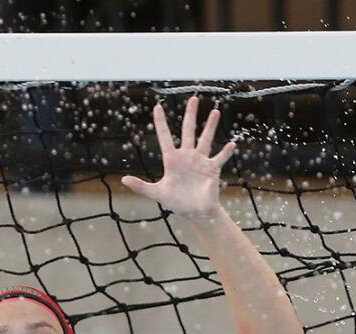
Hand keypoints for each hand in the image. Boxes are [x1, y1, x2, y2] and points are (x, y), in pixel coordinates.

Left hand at [123, 95, 235, 218]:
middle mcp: (187, 156)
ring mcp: (200, 161)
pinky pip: (219, 158)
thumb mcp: (157, 194)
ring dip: (210, 127)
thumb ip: (141, 186)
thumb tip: (124, 180)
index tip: (157, 107)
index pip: (164, 137)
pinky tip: (231, 144)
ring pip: (205, 140)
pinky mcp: (212, 170)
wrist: (194, 212)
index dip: (161, 122)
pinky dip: (225, 152)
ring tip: (214, 112)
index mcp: (172, 160)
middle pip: (188, 131)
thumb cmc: (175, 202)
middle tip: (193, 99)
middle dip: (190, 115)